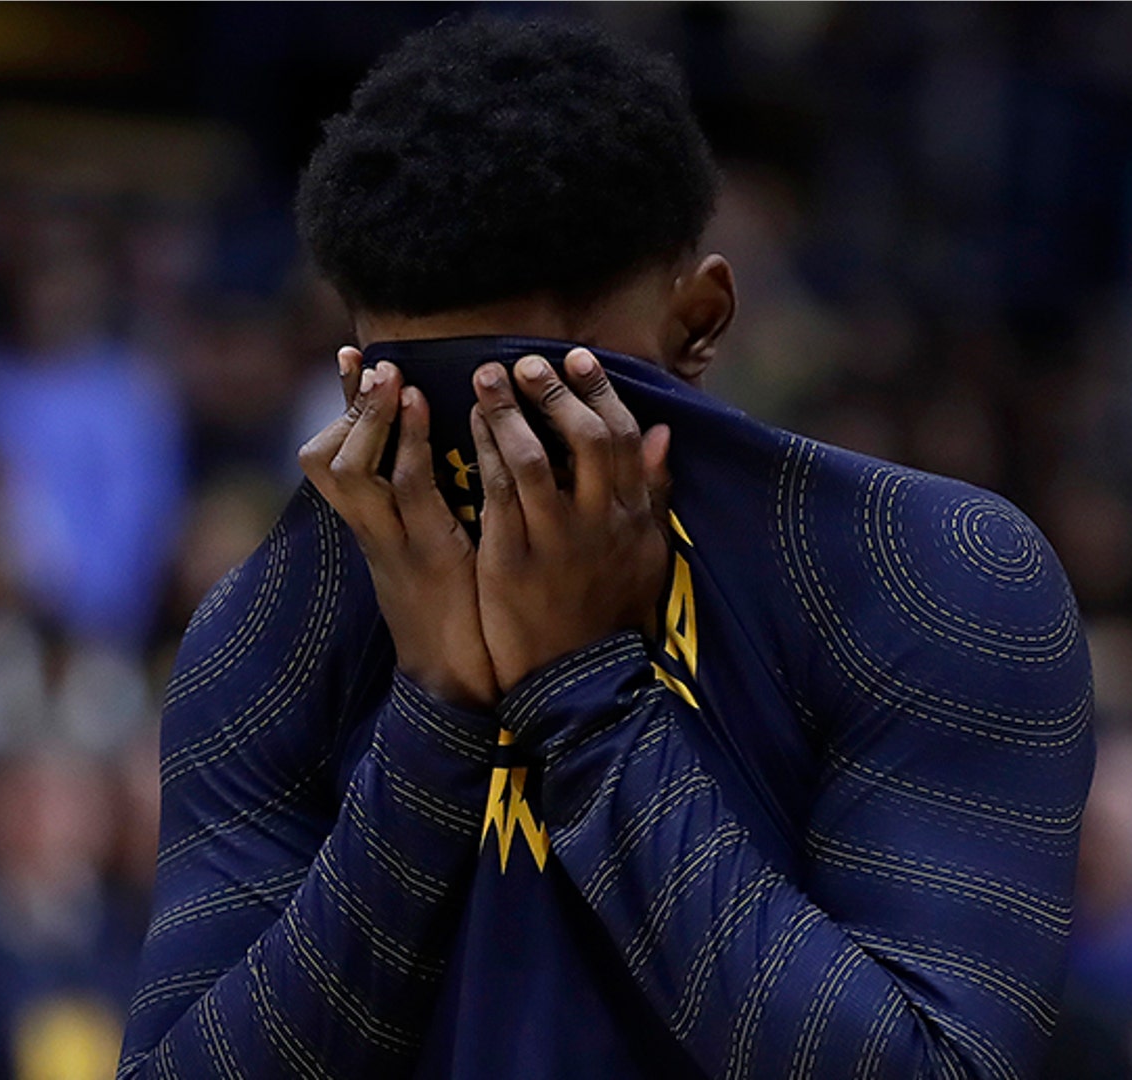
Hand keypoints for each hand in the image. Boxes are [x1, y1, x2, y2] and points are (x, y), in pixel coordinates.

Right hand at [301, 352, 497, 708]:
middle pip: (327, 460)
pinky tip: (425, 407)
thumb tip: (442, 456)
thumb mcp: (431, 552)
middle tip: (372, 363)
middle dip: (349, 407)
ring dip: (372, 418)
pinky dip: (408, 444)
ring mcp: (394, 544)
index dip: (340, 407)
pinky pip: (407, 492)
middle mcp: (372, 533)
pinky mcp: (426, 555)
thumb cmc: (456, 614)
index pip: (335, 458)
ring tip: (393, 377)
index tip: (350, 356)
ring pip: (354, 470)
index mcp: (372, 530)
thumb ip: (427, 506)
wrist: (460, 683)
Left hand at [471, 349, 671, 692]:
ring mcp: (553, 541)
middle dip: (554, 392)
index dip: (600, 392)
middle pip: (582, 439)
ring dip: (508, 411)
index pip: (622, 438)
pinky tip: (469, 427)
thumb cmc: (612, 613)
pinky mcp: (512, 561)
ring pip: (532, 460)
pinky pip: (496, 494)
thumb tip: (662, 433)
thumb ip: (654, 492)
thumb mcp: (648, 554)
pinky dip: (484, 453)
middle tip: (526, 361)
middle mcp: (598, 522)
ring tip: (487, 377)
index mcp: (632, 517)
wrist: (579, 680)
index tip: (578, 358)